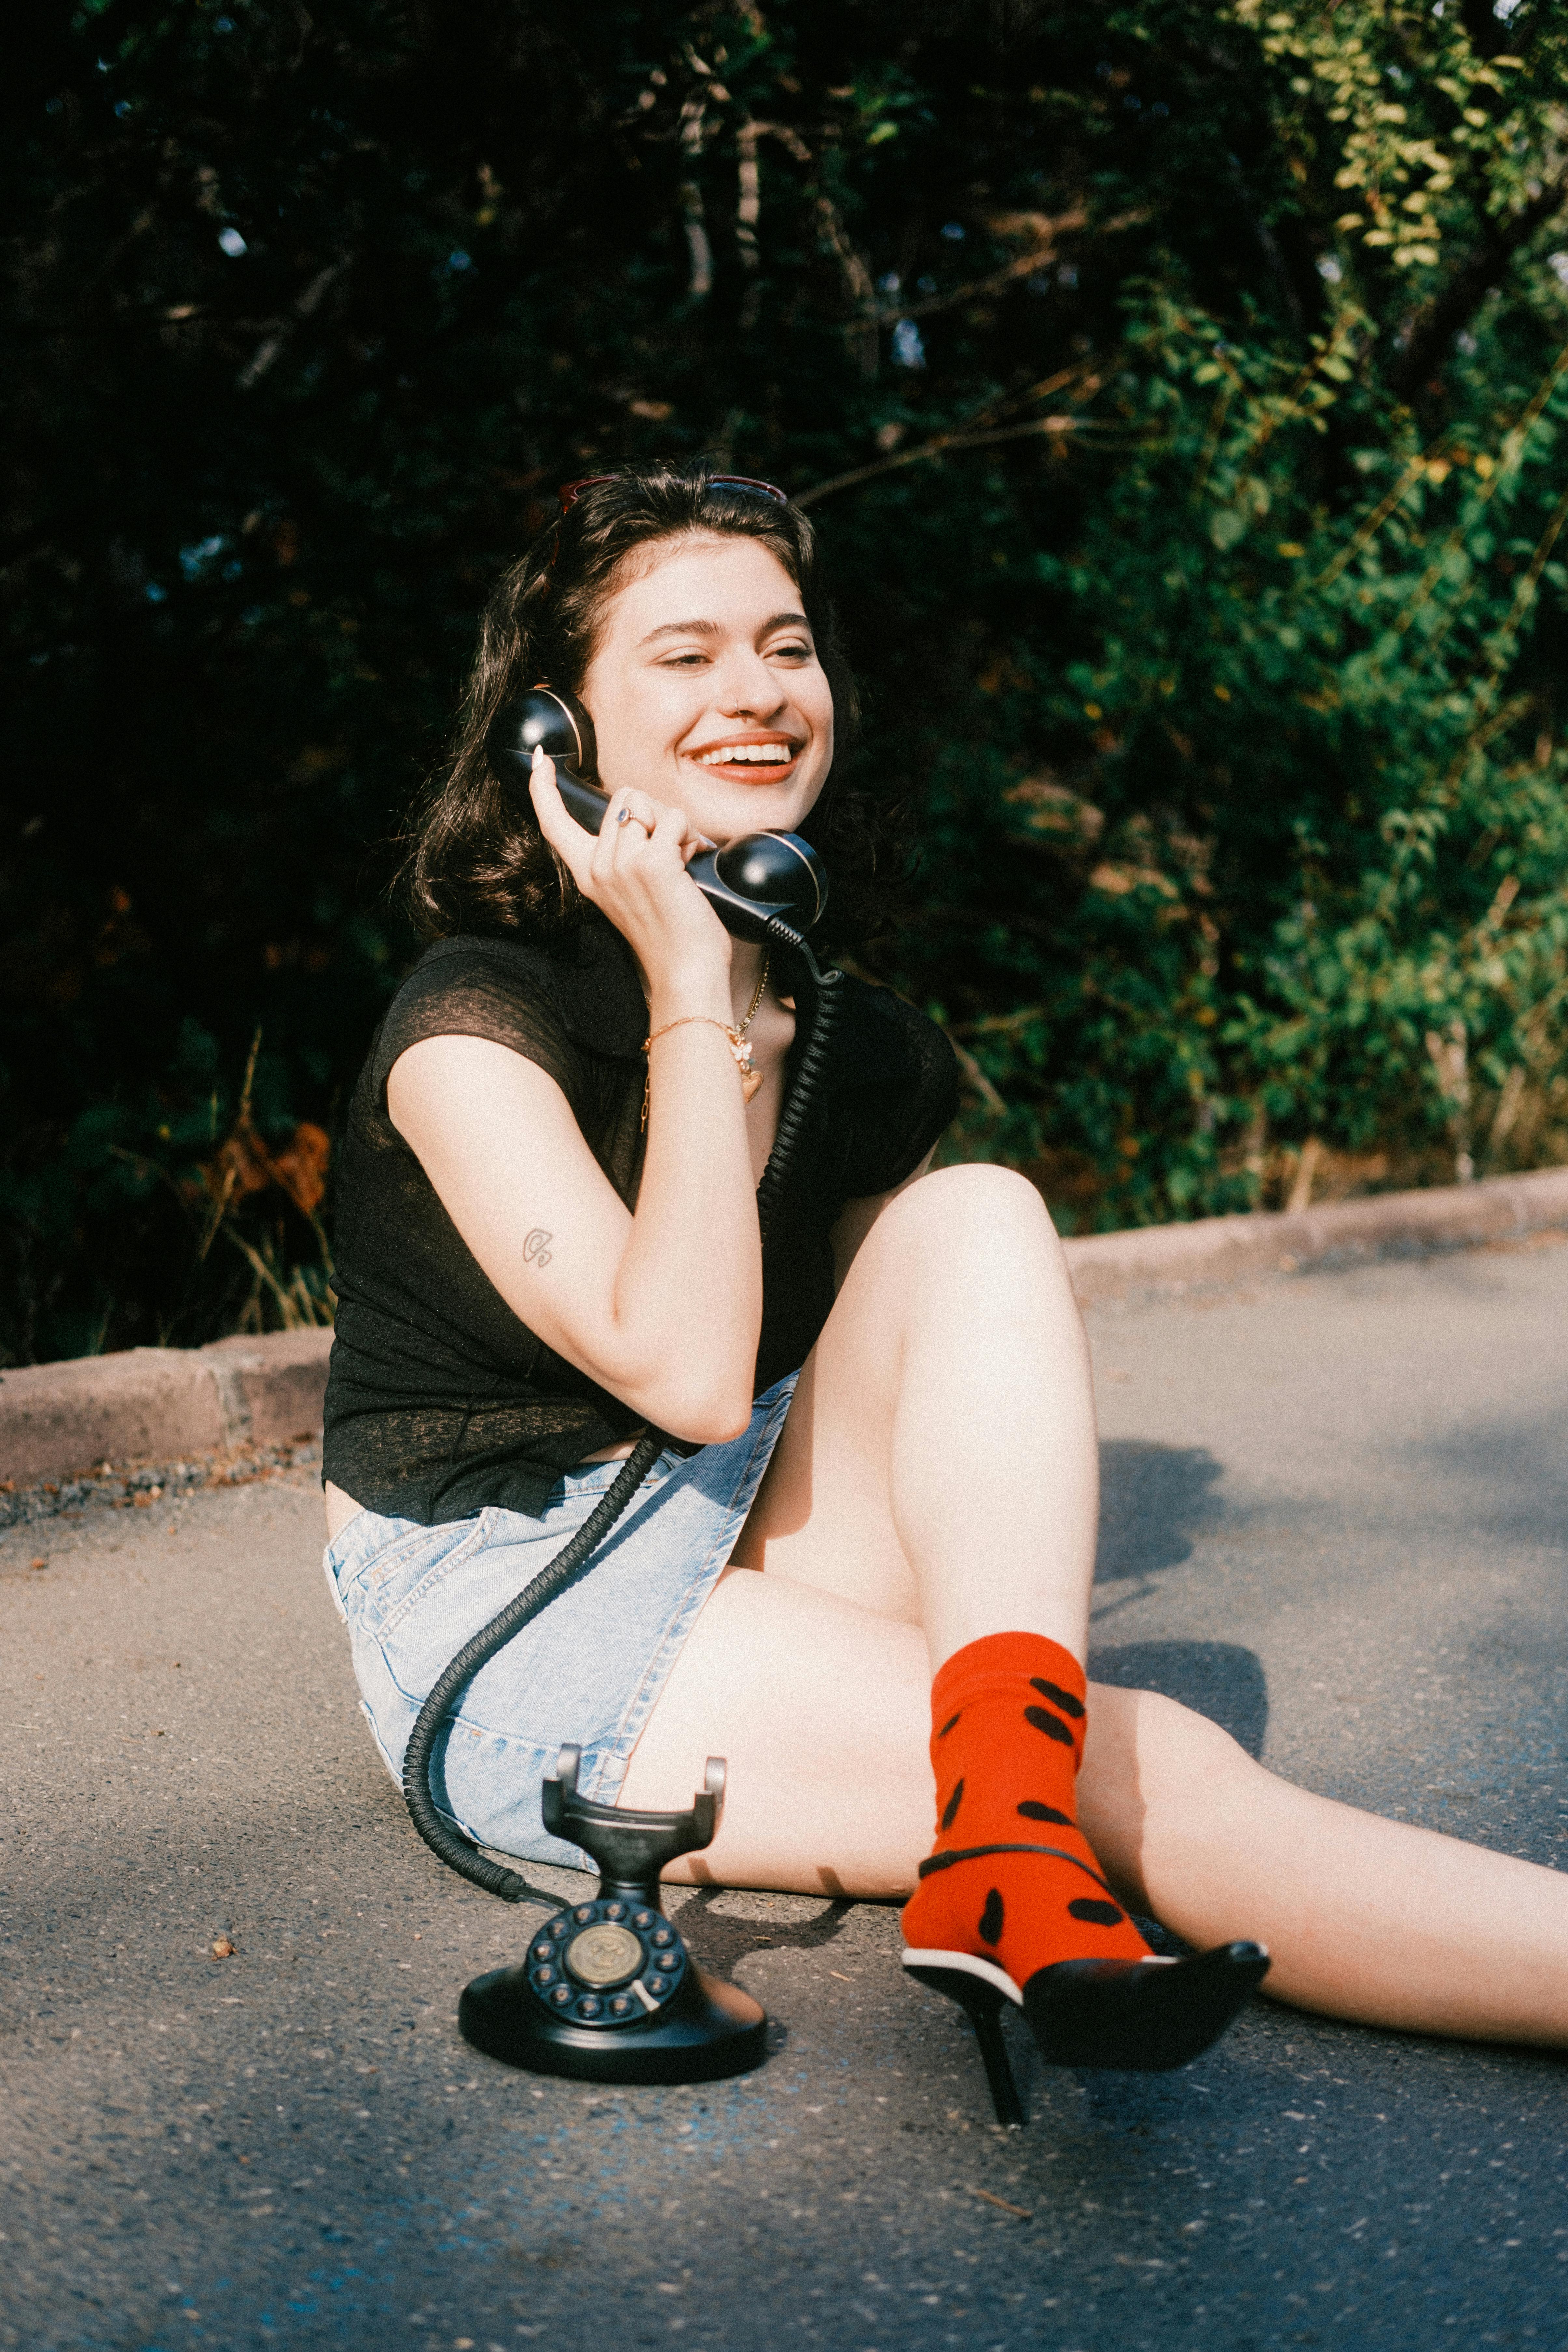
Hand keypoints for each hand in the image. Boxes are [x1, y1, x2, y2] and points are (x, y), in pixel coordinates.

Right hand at [528, 749, 730, 1008]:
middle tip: (668, 854)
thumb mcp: (633, 888)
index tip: (540, 761)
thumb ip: (625, 853)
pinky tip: (692, 861)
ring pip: (649, 804)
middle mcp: (598, 867)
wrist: (684, 970)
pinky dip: (691, 835)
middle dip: (653, 816)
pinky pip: (674, 819)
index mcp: (587, 873)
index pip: (554, 824)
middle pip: (624, 798)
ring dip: (675, 826)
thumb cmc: (669, 932)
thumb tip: (639, 814)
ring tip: (681, 862)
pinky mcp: (652, 863)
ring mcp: (622, 864)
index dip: (542, 789)